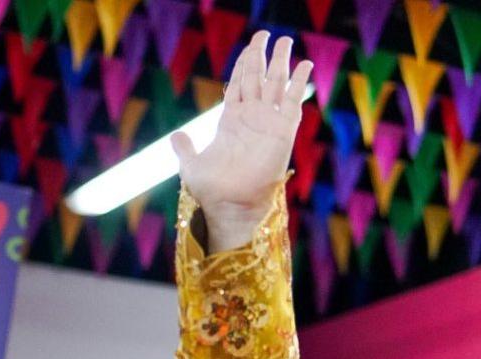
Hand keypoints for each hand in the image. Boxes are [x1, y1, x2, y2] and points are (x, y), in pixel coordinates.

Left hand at [171, 32, 311, 250]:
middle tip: (265, 33)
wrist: (230, 204)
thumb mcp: (191, 164)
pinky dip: (298, 82)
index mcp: (230, 120)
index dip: (243, 65)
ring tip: (285, 40)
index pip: (239, 84)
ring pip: (275, 84)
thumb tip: (176, 136)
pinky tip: (304, 64)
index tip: (249, 46)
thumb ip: (185, 147)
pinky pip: (292, 101)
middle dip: (261, 55)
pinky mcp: (283, 130)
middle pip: (257, 77)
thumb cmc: (211, 188)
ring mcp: (268, 122)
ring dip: (280, 61)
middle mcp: (251, 117)